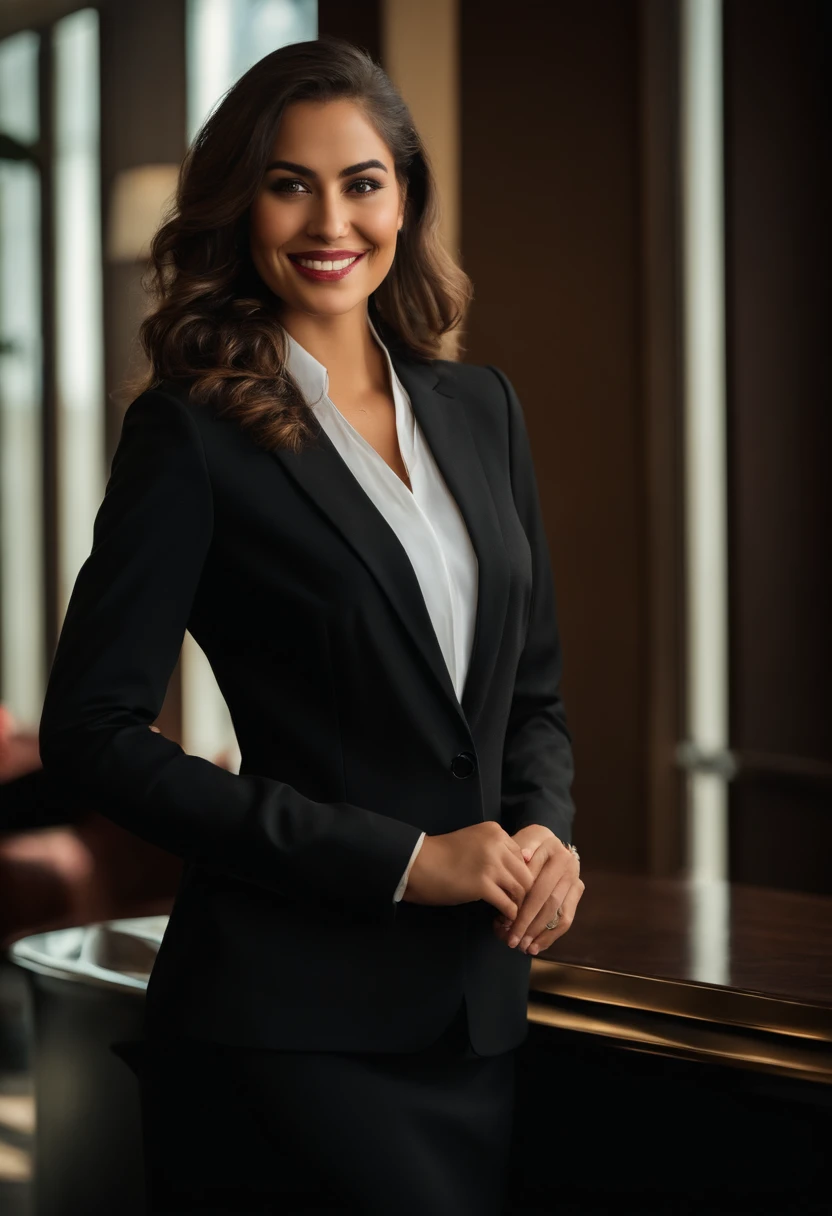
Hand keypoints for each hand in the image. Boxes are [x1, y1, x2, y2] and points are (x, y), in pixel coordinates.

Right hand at [403, 820, 534, 920]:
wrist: (417, 864)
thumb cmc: (441, 855)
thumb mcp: (473, 843)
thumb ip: (495, 851)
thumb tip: (516, 872)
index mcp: (495, 831)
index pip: (521, 856)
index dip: (518, 875)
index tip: (512, 888)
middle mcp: (497, 844)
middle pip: (526, 873)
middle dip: (523, 892)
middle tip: (516, 905)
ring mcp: (491, 864)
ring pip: (521, 889)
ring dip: (518, 905)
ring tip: (511, 914)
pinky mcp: (483, 885)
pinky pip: (508, 904)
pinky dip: (509, 914)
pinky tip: (503, 918)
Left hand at [492, 825, 583, 955]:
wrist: (546, 841)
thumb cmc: (527, 843)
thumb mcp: (520, 839)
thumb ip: (521, 847)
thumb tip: (523, 856)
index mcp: (552, 849)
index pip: (534, 880)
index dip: (519, 902)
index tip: (504, 920)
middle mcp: (568, 864)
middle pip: (546, 899)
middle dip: (528, 922)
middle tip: (512, 940)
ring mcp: (575, 879)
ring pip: (558, 912)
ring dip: (539, 933)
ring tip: (523, 947)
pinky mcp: (578, 891)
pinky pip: (567, 918)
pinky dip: (551, 936)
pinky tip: (536, 947)